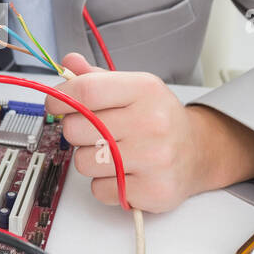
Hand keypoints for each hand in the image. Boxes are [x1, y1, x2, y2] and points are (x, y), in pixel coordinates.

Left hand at [45, 52, 253, 211]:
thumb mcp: (133, 89)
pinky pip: (100, 190)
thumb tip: (68, 62)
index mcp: (145, 90)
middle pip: (76, 128)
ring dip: (90, 160)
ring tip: (113, 154)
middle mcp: (152, 122)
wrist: (198, 152)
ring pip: (83, 162)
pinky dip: (105, 184)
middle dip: (76, 131)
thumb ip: (97, 78)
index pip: (86, 90)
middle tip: (95, 132)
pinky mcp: (152, 191)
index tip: (54, 104)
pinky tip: (124, 174)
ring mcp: (154, 159)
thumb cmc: (159, 119)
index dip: (60, 98)